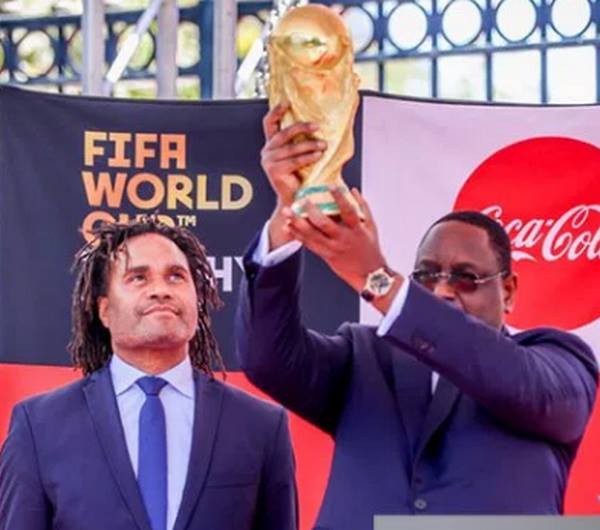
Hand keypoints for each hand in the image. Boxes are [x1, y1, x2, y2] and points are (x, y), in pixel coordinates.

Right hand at [261, 103, 326, 248]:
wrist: (294, 201)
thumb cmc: (301, 178)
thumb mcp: (300, 157)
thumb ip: (303, 142)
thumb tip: (319, 126)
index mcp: (271, 145)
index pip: (269, 124)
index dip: (276, 111)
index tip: (287, 101)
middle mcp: (267, 152)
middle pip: (283, 133)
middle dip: (301, 127)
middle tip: (317, 126)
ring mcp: (269, 162)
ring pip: (291, 148)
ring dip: (310, 145)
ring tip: (323, 145)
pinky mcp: (274, 171)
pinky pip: (294, 160)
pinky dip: (308, 157)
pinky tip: (318, 156)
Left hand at [282, 188, 388, 291]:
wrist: (368, 274)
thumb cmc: (370, 247)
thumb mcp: (371, 226)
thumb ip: (362, 206)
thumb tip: (353, 189)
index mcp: (356, 230)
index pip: (348, 212)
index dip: (339, 198)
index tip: (331, 185)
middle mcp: (343, 239)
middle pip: (324, 224)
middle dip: (311, 211)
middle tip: (301, 199)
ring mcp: (332, 248)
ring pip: (312, 235)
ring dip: (297, 223)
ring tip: (287, 212)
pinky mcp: (324, 255)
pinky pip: (308, 245)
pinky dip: (297, 235)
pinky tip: (287, 226)